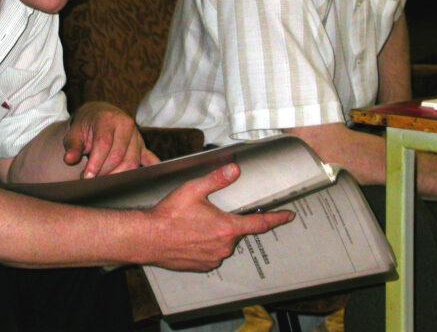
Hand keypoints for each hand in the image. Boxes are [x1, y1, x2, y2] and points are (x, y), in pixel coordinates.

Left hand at [63, 102, 159, 178]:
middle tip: (92, 181)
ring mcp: (137, 136)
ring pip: (132, 161)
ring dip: (118, 175)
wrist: (100, 114)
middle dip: (104, 172)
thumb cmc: (86, 125)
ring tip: (104, 182)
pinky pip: (150, 160)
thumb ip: (72, 146)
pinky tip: (142, 182)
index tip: (86, 177)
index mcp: (108, 119)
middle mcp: (126, 125)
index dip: (95, 163)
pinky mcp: (143, 145)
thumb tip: (69, 160)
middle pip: (119, 155)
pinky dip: (148, 171)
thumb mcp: (75, 132)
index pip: (104, 144)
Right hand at [144, 164, 294, 271]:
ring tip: (193, 225)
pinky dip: (206, 244)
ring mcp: (214, 258)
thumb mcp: (193, 189)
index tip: (288, 216)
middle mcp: (224, 246)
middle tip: (206, 213)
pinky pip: (212, 253)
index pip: (260, 223)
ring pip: (223, 242)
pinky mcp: (203, 266)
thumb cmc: (169, 215)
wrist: (148, 238)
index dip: (277, 219)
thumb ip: (217, 179)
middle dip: (226, 221)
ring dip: (215, 234)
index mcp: (226, 227)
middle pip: (236, 231)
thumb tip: (234, 170)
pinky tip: (190, 236)